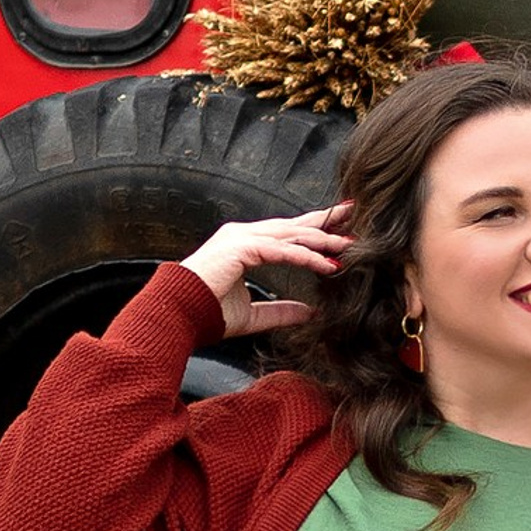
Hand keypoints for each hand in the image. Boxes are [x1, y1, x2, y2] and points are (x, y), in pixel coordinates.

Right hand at [182, 206, 348, 338]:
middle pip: (293, 225)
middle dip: (325, 220)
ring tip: (349, 244)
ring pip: (291, 234)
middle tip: (354, 214)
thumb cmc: (207, 314)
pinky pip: (282, 250)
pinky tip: (327, 264)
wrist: (177, 316)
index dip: (315, 231)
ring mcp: (240, 237)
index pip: (286, 233)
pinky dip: (306, 257)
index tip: (341, 230)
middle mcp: (243, 234)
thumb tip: (310, 313)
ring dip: (322, 239)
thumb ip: (280, 311)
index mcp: (244, 244)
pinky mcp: (240, 248)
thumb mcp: (253, 315)